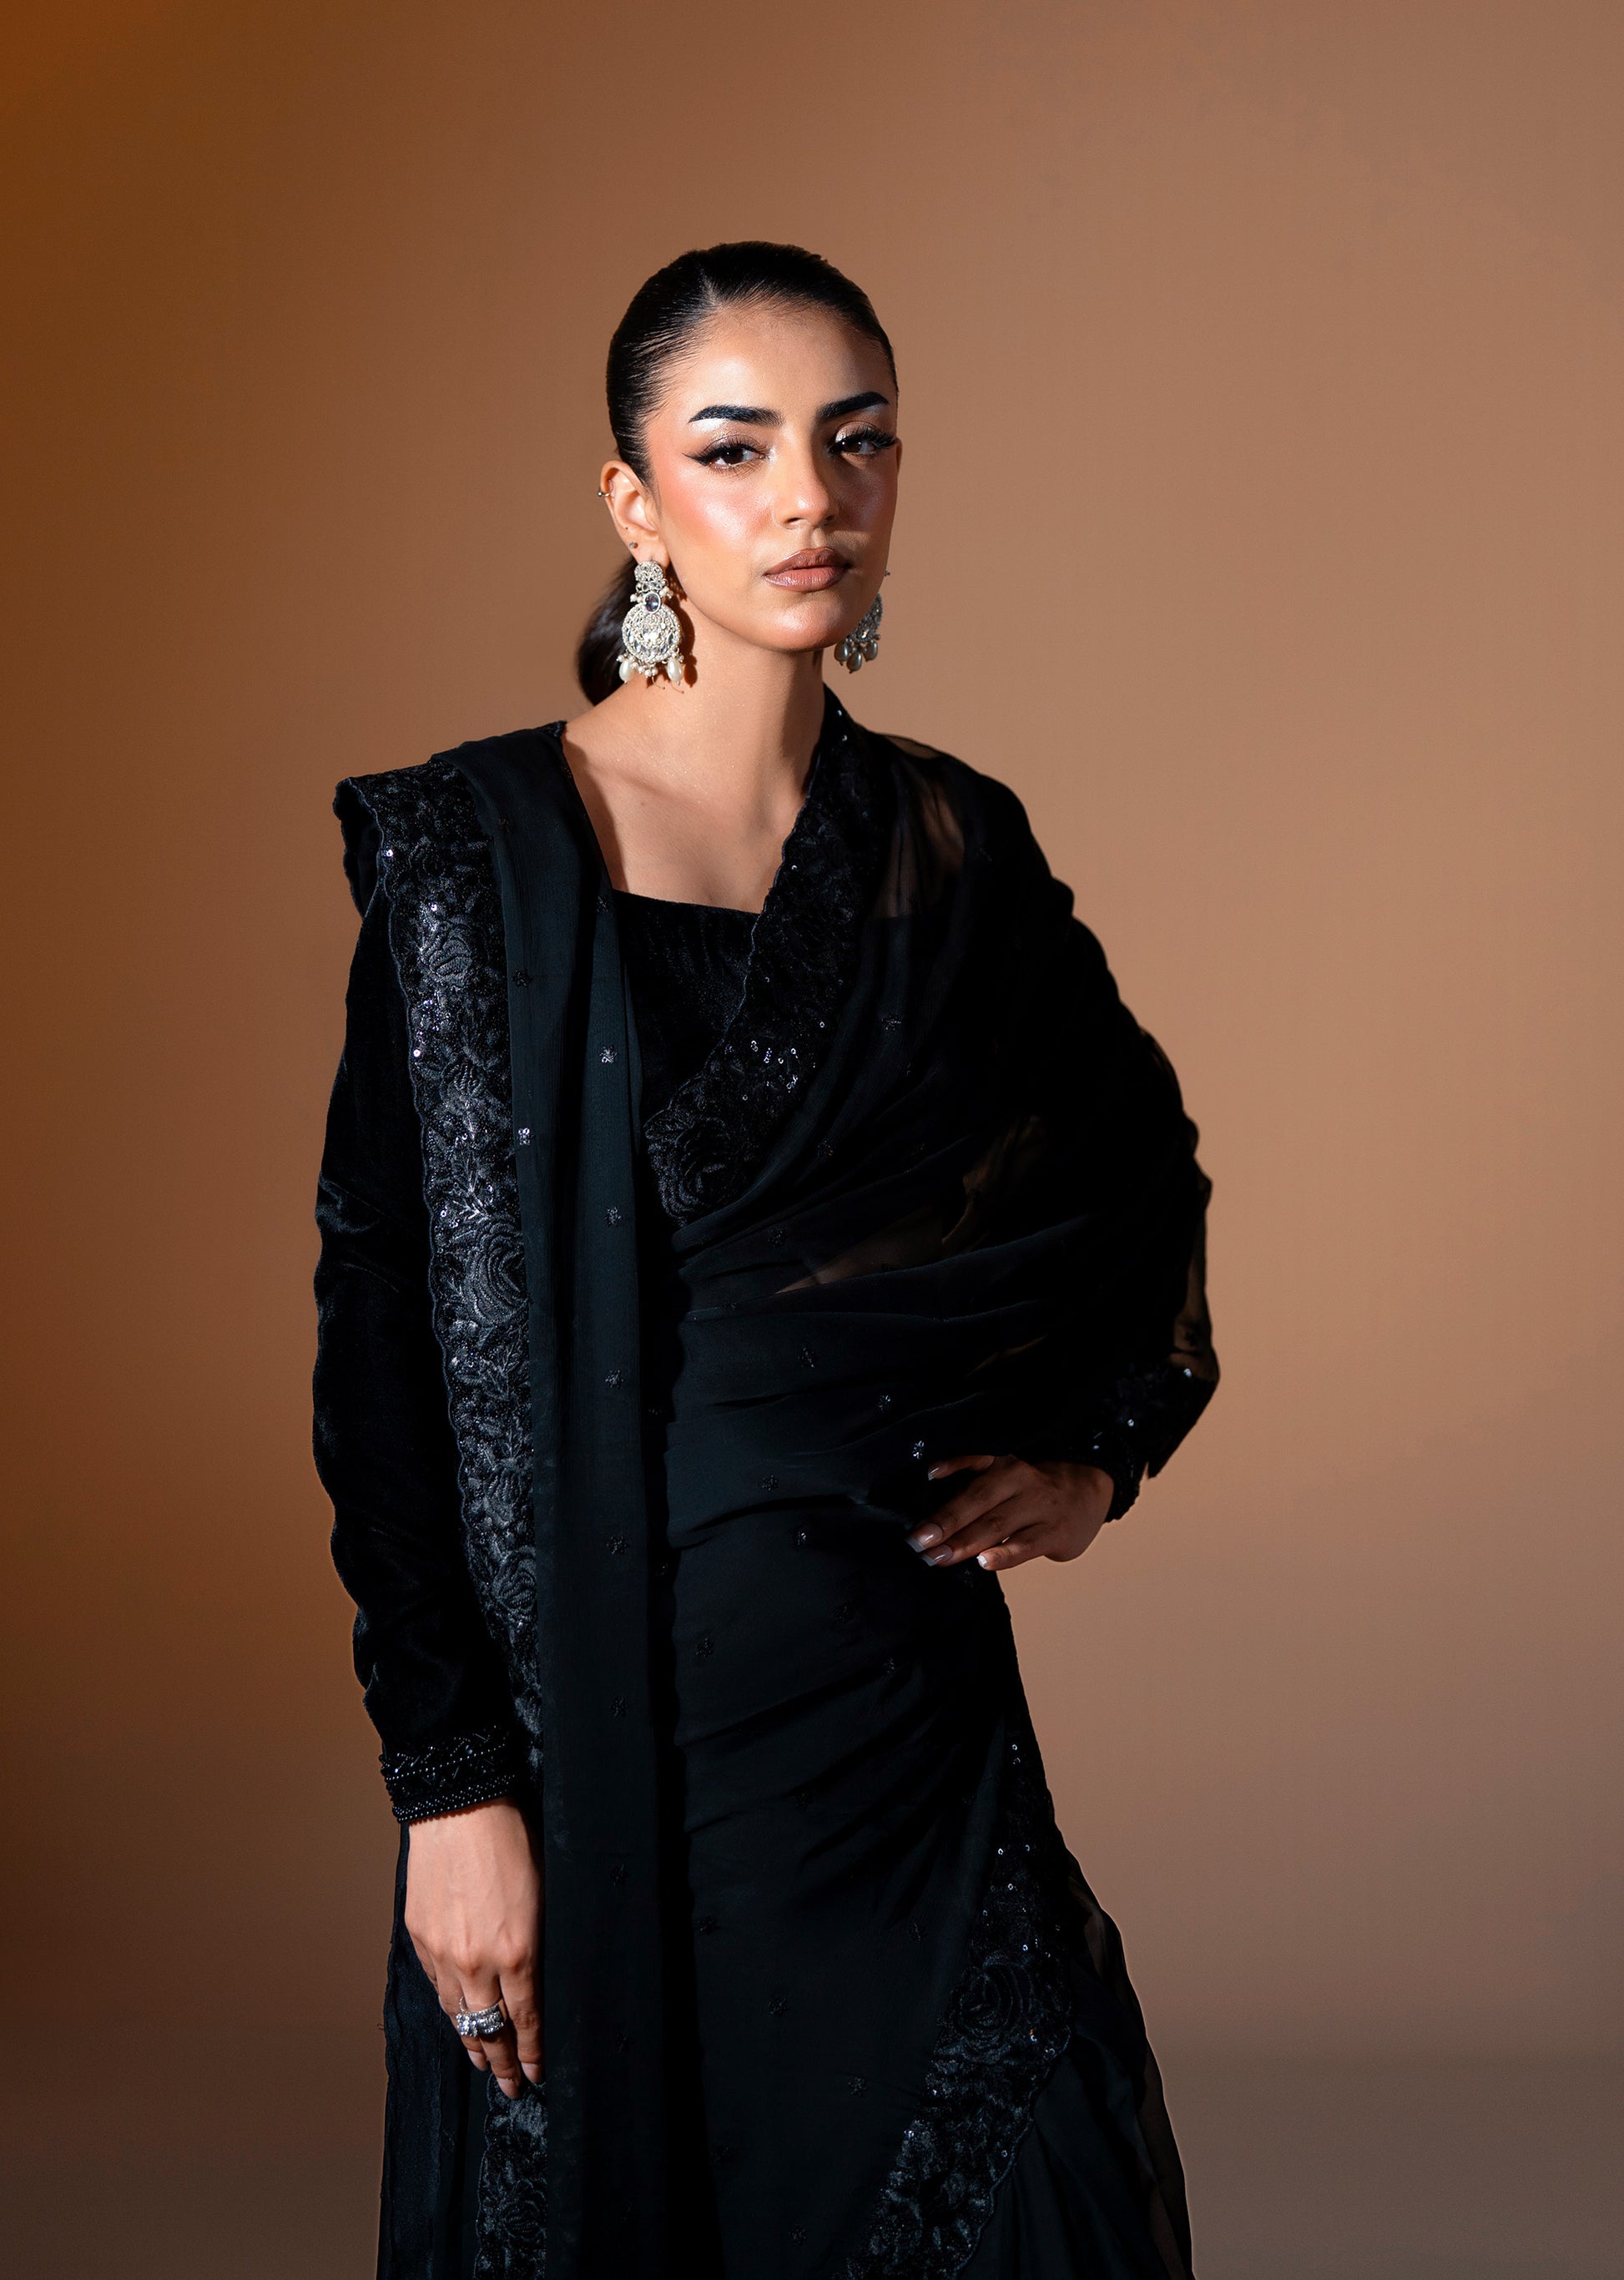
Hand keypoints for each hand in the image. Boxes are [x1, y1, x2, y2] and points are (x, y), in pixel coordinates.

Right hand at [403, 1796, 542, 2096]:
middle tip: (509, 2084)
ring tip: (482, 2061)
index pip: (525, 2020)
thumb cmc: (510, 1841)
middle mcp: (477, 1963)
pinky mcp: (420, 1939)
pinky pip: (436, 1986)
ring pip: (458, 2015)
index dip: (530, 2052)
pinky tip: (457, 2015)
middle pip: (488, 2030)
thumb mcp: (542, 1896)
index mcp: (517, 1953)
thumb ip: (536, 1945)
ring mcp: (443, 1954)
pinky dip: (449, 2006)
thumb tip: (535, 1976)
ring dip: (471, 2043)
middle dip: (500, 2063)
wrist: (459, 1808)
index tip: (536, 2073)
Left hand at [906, 1455, 1114, 1573]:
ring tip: (938, 1557)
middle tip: (918, 1542)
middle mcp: (1020, 1481)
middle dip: (945, 1522)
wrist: (1091, 1491)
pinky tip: (984, 1562)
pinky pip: (1025, 1545)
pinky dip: (1004, 1555)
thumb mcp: (1007, 1474)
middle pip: (978, 1499)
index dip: (945, 1474)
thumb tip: (929, 1517)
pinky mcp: (1054, 1533)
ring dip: (965, 1542)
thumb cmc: (1033, 1490)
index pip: (971, 1464)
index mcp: (1004, 1464)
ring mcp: (1039, 1507)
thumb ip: (974, 1488)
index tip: (921, 1485)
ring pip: (997, 1524)